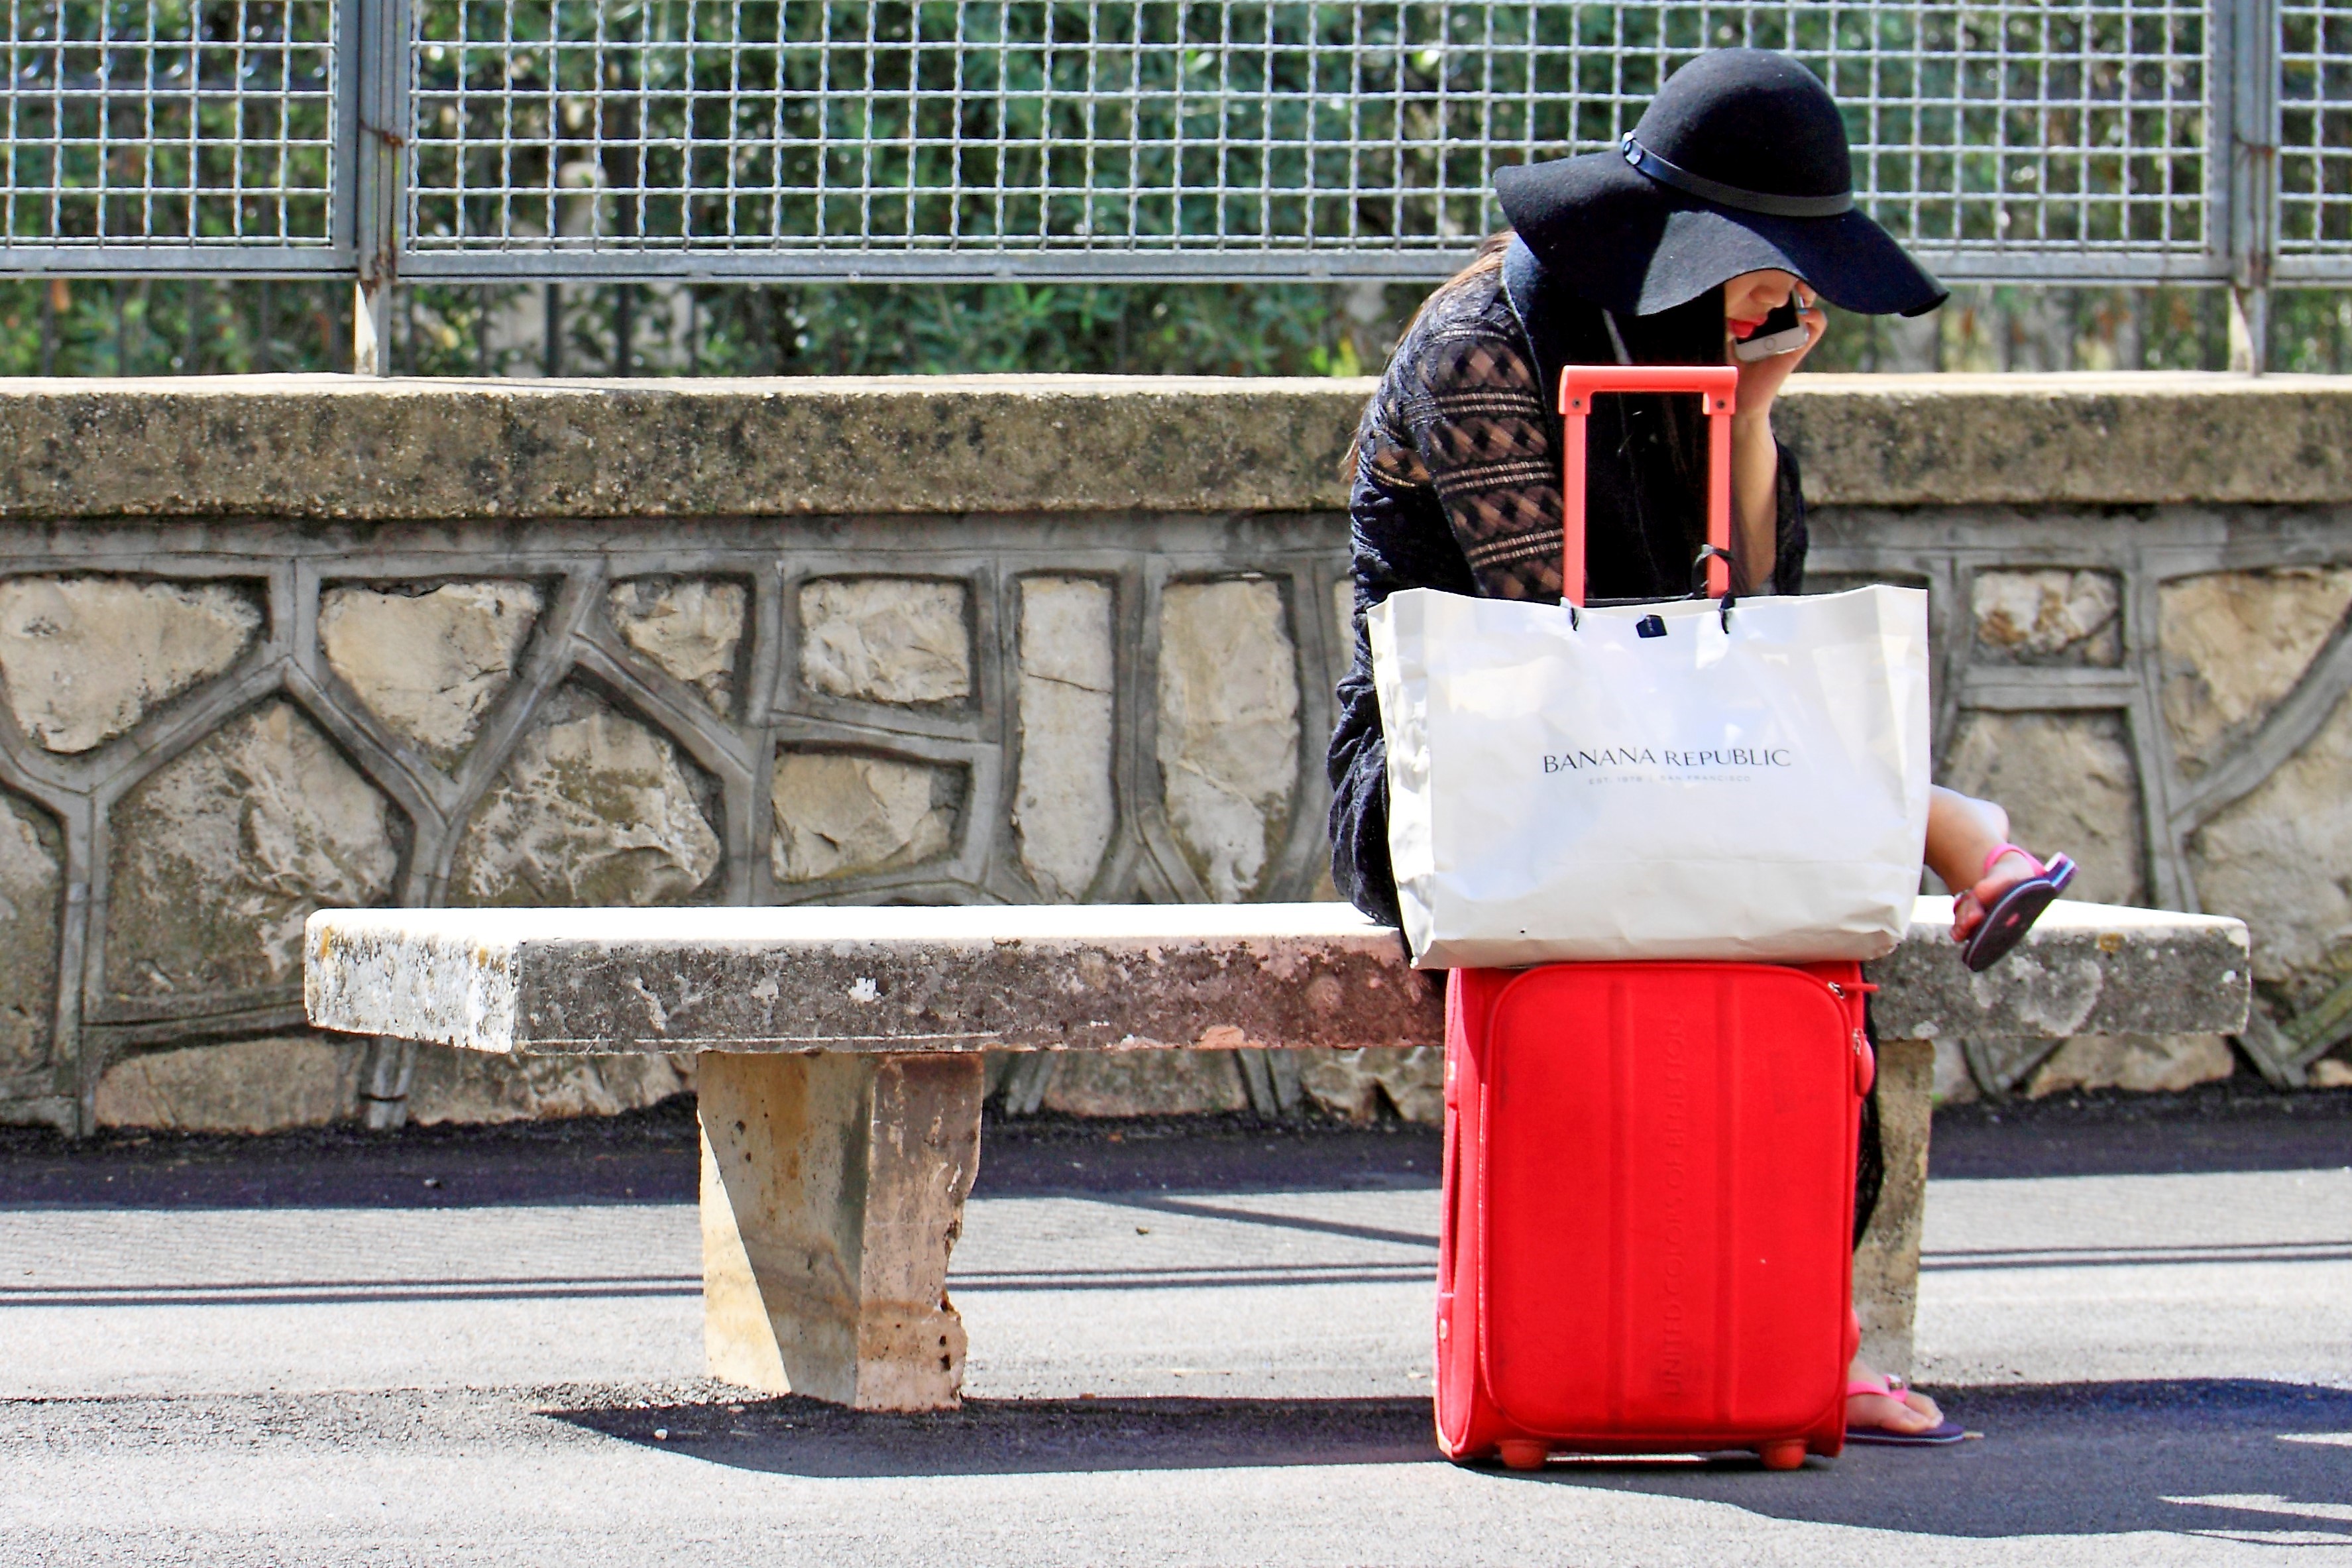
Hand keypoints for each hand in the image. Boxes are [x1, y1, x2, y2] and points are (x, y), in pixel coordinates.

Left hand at [1729, 285, 1825, 427]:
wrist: (1736, 397)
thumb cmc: (1726, 366)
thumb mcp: (1722, 334)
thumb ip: (1726, 314)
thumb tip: (1724, 290)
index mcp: (1761, 315)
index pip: (1774, 287)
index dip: (1774, 274)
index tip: (1765, 270)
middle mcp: (1778, 321)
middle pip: (1794, 289)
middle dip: (1791, 277)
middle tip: (1782, 273)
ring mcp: (1791, 332)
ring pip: (1809, 302)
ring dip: (1806, 291)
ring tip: (1797, 288)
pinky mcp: (1800, 346)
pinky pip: (1817, 326)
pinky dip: (1814, 316)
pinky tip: (1801, 313)